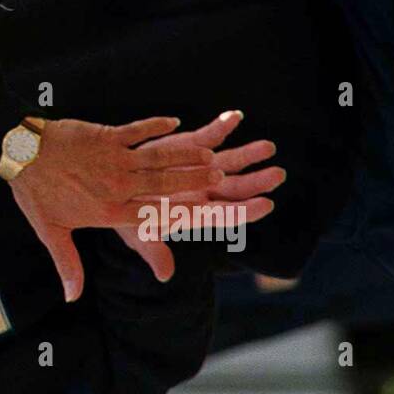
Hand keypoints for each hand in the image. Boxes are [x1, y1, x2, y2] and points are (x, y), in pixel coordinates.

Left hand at [8, 116, 222, 302]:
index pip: (153, 218)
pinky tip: (176, 122)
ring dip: (185, 156)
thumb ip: (68, 264)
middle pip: (164, 186)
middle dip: (194, 181)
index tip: (203, 216)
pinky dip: (157, 126)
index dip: (181, 215)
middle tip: (221, 177)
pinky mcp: (106, 136)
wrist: (20, 152)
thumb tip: (72, 298)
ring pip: (158, 159)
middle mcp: (116, 186)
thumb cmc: (34, 192)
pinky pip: (138, 130)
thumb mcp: (50, 232)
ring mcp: (113, 159)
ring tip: (210, 155)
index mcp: (107, 212)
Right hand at [114, 110, 284, 282]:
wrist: (116, 185)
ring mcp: (201, 168)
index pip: (227, 214)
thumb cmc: (127, 216)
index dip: (247, 210)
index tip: (266, 204)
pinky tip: (235, 117)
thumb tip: (165, 276)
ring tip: (269, 147)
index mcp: (196, 213)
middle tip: (277, 174)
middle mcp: (204, 190)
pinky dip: (223, 126)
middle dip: (258, 181)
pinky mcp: (191, 147)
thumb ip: (154, 251)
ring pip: (232, 161)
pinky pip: (211, 135)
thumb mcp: (137, 234)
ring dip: (250, 154)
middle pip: (238, 188)